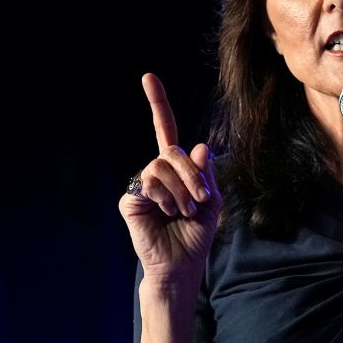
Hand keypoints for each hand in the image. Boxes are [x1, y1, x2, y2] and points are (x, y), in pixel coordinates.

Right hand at [118, 73, 221, 292]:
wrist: (181, 265)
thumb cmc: (196, 235)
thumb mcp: (212, 202)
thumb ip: (206, 174)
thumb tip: (199, 147)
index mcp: (175, 168)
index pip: (165, 130)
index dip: (157, 103)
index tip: (148, 77)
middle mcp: (155, 171)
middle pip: (173, 150)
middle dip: (193, 175)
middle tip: (201, 201)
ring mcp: (140, 184)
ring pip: (161, 165)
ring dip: (181, 190)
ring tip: (183, 211)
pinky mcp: (130, 199)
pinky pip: (149, 183)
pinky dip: (166, 198)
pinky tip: (167, 214)